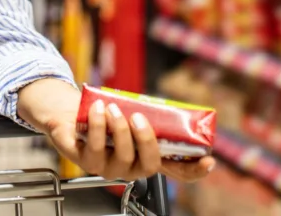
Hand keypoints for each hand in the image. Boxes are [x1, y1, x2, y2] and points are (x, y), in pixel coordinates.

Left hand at [17, 79, 215, 183]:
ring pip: (123, 156)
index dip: (194, 171)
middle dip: (145, 139)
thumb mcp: (131, 114)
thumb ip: (150, 115)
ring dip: (119, 129)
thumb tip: (171, 107)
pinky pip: (97, 148)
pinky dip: (99, 125)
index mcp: (147, 157)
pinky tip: (98, 110)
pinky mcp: (86, 161)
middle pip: (149, 165)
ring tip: (113, 108)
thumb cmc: (107, 114)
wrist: (72, 112)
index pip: (177, 173)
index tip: (208, 161)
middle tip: (138, 117)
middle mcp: (131, 168)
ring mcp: (109, 168)